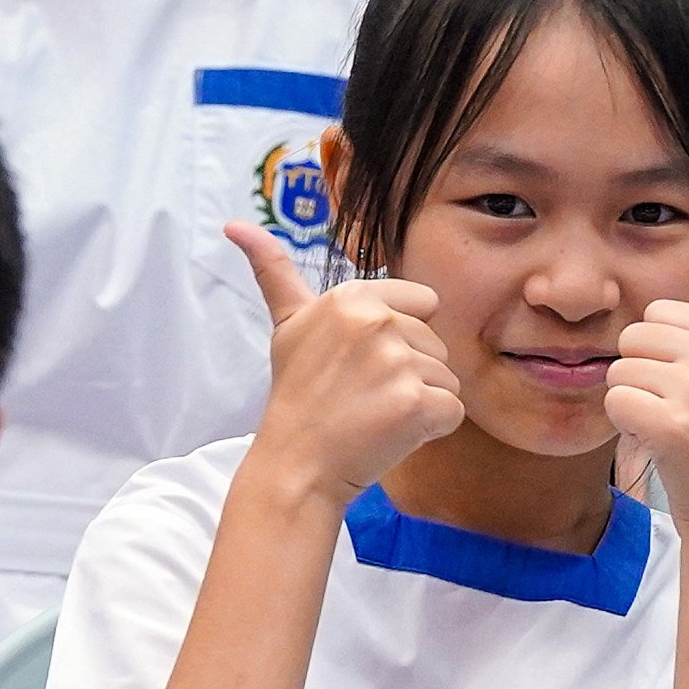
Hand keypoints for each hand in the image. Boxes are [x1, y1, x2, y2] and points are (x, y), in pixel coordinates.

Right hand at [230, 223, 461, 504]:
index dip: (399, 338)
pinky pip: (453, 411)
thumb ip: (273, 270)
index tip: (360, 363)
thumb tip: (234, 223)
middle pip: (436, 344)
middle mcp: (376, 322)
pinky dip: (431, 430)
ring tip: (374, 416)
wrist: (296, 465)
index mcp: (352, 296)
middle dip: (410, 373)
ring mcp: (398, 363)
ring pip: (447, 378)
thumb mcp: (286, 324)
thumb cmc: (297, 395)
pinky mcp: (417, 404)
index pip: (423, 304)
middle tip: (363, 396)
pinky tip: (392, 434)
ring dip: (419, 403)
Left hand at [605, 287, 688, 538]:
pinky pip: (615, 401)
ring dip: (634, 403)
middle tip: (679, 410)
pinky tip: (657, 443)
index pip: (657, 313)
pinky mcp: (669, 424)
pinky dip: (625, 426)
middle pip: (634, 337)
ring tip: (671, 428)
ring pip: (620, 371)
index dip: (664, 352)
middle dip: (644, 375)